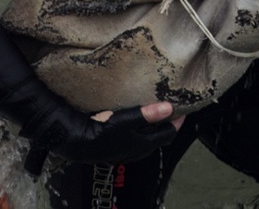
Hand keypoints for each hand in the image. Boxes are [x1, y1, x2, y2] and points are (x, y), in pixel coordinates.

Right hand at [17, 81, 182, 174]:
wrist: (75, 140)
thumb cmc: (100, 131)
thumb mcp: (125, 120)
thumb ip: (147, 114)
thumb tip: (169, 108)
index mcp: (143, 145)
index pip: (169, 134)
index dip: (178, 121)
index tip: (183, 108)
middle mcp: (136, 151)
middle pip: (158, 137)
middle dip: (166, 123)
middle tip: (170, 107)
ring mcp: (125, 150)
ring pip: (146, 138)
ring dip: (152, 126)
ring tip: (153, 110)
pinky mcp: (115, 147)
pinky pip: (134, 138)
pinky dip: (139, 129)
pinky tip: (132, 119)